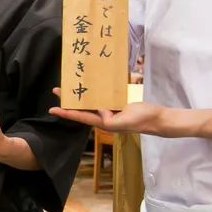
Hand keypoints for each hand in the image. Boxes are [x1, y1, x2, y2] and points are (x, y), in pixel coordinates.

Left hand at [48, 88, 165, 133]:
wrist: (158, 118)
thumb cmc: (143, 120)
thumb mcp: (127, 121)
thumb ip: (112, 120)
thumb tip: (99, 112)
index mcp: (104, 123)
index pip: (81, 118)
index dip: (66, 113)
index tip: (52, 108)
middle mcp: (104, 118)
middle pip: (82, 110)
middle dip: (69, 102)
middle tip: (57, 90)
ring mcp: (111, 112)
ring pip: (90, 104)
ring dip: (80, 97)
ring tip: (69, 88)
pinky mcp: (117, 106)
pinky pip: (101, 100)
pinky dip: (93, 95)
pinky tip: (89, 88)